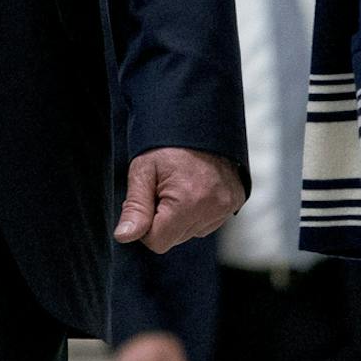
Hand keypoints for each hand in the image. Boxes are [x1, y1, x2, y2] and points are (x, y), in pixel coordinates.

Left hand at [114, 147, 244, 253]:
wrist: (199, 119)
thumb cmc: (166, 144)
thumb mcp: (143, 170)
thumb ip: (135, 207)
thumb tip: (124, 237)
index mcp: (188, 200)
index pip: (157, 242)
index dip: (145, 225)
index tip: (147, 199)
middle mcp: (213, 208)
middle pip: (174, 239)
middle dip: (163, 220)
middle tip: (163, 187)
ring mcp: (228, 206)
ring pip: (191, 233)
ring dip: (181, 217)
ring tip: (180, 185)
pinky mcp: (236, 202)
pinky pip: (208, 223)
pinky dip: (198, 212)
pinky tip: (194, 188)